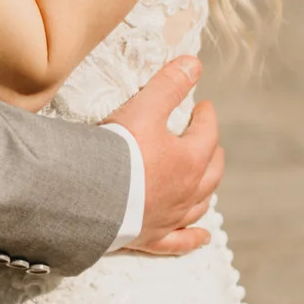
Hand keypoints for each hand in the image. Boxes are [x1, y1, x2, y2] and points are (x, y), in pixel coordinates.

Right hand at [107, 55, 223, 254]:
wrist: (91, 195)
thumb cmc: (118, 150)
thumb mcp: (144, 108)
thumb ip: (168, 85)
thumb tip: (194, 62)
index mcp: (189, 159)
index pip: (206, 133)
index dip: (206, 117)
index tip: (203, 106)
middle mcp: (188, 190)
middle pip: (211, 171)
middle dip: (211, 152)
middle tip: (208, 140)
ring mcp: (172, 216)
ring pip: (200, 203)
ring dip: (206, 190)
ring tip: (205, 180)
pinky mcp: (154, 236)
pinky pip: (181, 241)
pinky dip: (193, 238)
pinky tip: (203, 237)